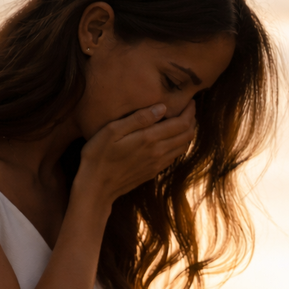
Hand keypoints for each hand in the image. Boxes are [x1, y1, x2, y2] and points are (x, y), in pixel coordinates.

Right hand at [75, 100, 196, 205]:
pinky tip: (172, 138)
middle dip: (192, 120)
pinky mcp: (154, 171)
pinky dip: (179, 145)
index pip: (181, 124)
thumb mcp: (112, 130)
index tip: (190, 101)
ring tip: (184, 121)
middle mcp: (159, 152)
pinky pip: (174, 156)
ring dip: (188, 133)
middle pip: (187, 135)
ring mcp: (158, 164)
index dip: (189, 111)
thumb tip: (162, 107)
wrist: (96, 187)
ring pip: (183, 147)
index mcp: (150, 139)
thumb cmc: (98, 155)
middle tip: (189, 109)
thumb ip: (138, 118)